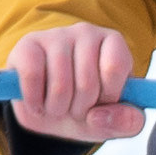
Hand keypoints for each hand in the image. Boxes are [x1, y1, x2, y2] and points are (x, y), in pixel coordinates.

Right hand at [11, 23, 144, 142]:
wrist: (49, 111)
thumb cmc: (87, 110)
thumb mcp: (114, 121)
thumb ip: (127, 122)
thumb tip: (100, 115)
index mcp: (114, 44)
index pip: (115, 67)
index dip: (108, 96)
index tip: (102, 103)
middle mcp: (86, 32)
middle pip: (87, 81)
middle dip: (80, 109)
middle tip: (75, 109)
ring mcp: (55, 35)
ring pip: (60, 83)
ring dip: (57, 109)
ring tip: (56, 107)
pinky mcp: (28, 44)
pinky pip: (32, 75)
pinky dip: (34, 100)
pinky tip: (37, 104)